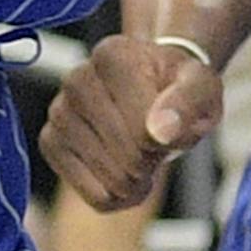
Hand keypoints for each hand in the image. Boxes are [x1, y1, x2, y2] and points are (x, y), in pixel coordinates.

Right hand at [40, 35, 220, 212]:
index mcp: (113, 55)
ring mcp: (59, 113)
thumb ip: (188, 102)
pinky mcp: (50, 143)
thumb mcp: (201, 86)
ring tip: (144, 151)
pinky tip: (127, 172)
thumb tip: (161, 130)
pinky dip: (118, 194)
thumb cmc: (179, 88)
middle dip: (155, 158)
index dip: (170, 135)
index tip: (174, 118)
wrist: (154, 88)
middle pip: (128, 157)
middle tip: (161, 140)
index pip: (145, 130)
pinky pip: (95, 195)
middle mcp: (77, 79)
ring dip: (139, 178)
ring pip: (112, 181)